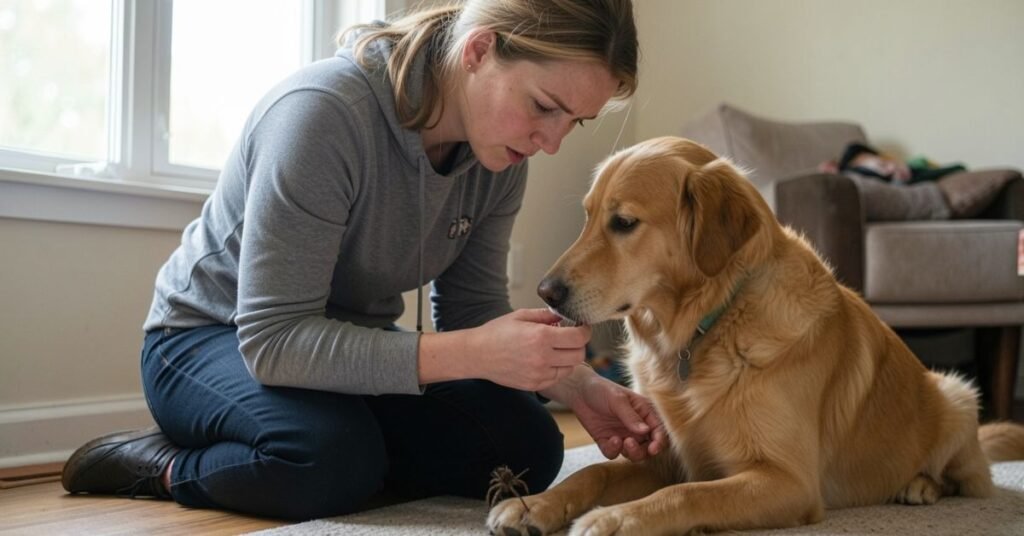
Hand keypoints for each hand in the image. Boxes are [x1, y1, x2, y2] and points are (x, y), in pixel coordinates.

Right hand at [467, 308, 590, 390]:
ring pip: (570, 368)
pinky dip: (557, 368)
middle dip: (579, 344)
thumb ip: (546, 315)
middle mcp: (543, 358)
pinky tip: (546, 359)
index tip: (581, 326)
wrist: (477, 355)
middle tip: (570, 337)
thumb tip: (564, 315)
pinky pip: (557, 377)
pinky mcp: (534, 385)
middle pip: (579, 355)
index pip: (579, 337)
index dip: (585, 330)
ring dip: (569, 358)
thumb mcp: (521, 316)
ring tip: (556, 348)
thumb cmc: (497, 332)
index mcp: (541, 337)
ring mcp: (539, 374)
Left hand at [569, 372, 666, 460]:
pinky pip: (614, 453)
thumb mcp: (617, 399)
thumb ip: (630, 416)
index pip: (659, 431)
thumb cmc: (601, 389)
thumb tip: (646, 431)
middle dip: (642, 451)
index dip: (659, 442)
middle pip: (648, 448)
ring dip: (630, 453)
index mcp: (645, 413)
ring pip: (633, 454)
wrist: (578, 391)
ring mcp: (623, 435)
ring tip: (619, 440)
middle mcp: (636, 427)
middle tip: (630, 444)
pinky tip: (609, 439)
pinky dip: (613, 451)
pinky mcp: (608, 441)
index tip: (653, 448)